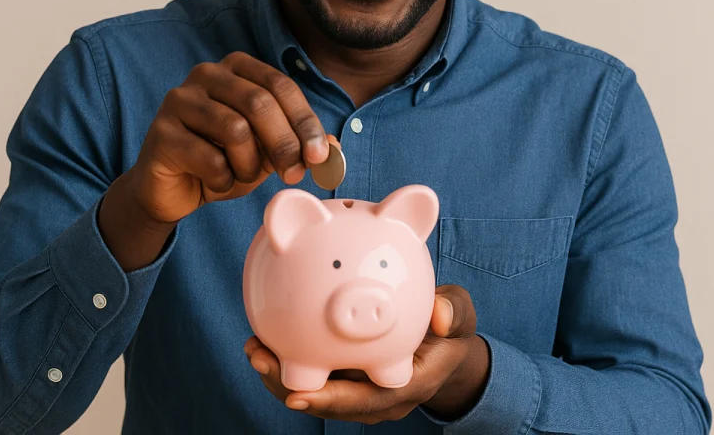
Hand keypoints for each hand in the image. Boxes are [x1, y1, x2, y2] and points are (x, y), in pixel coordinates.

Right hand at [127, 51, 334, 224]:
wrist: (174, 189)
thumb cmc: (224, 160)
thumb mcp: (269, 150)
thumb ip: (300, 144)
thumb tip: (334, 149)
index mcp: (237, 67)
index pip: (281, 86)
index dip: (306, 122)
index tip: (321, 155)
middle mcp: (207, 74)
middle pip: (260, 103)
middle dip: (285, 144)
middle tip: (294, 174)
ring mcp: (179, 100)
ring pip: (235, 129)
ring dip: (249, 164)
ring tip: (241, 174)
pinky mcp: (161, 132)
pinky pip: (208, 158)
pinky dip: (223, 178)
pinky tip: (215, 181)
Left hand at [244, 284, 490, 424]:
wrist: (447, 348)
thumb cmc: (451, 330)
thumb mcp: (460, 316)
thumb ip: (453, 312)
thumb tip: (439, 313)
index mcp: (406, 384)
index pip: (366, 401)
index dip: (332, 401)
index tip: (299, 396)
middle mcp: (380, 397)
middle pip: (330, 401)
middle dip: (289, 386)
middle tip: (259, 357)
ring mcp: (363, 391)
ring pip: (318, 392)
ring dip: (282, 375)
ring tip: (254, 348)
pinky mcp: (351, 378)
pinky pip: (318, 375)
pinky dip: (292, 361)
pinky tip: (270, 337)